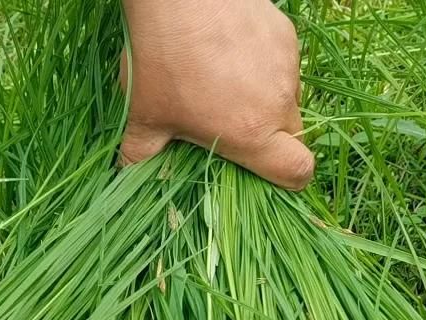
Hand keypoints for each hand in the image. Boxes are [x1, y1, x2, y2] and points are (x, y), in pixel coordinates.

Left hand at [119, 0, 314, 189]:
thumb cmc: (162, 59)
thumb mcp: (145, 114)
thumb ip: (140, 152)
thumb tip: (127, 174)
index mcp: (250, 133)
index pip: (298, 171)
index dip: (290, 179)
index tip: (270, 174)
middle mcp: (277, 102)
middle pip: (292, 135)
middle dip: (269, 137)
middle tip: (232, 126)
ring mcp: (286, 66)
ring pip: (286, 96)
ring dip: (265, 99)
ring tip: (226, 85)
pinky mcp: (285, 35)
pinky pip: (283, 63)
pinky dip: (264, 66)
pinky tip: (231, 55)